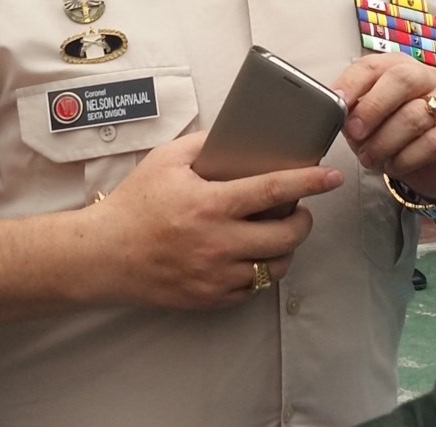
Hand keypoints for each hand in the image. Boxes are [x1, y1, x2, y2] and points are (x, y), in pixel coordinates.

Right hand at [87, 130, 341, 310]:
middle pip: (286, 235)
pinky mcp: (211, 298)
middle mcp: (217, 243)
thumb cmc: (134, 205)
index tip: (331, 178)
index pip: (274, 190)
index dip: (309, 182)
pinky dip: (260, 272)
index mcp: (210, 204)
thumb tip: (241, 136)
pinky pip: (253, 289)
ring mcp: (215, 275)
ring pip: (275, 267)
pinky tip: (251, 256)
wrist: (104, 255)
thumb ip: (205, 144)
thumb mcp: (166, 161)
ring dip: (285, 249)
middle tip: (298, 211)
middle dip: (303, 220)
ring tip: (277, 234)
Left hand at [333, 54, 435, 200]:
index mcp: (397, 68)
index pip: (372, 66)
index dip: (352, 82)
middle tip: (355, 133)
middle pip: (400, 79)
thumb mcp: (368, 123)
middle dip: (372, 107)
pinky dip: (406, 158)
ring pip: (414, 115)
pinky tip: (394, 166)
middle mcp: (425, 79)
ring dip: (384, 142)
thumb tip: (335, 111)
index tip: (336, 102)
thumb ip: (353, 113)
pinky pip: (432, 143)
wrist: (435, 169)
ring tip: (369, 159)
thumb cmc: (396, 138)